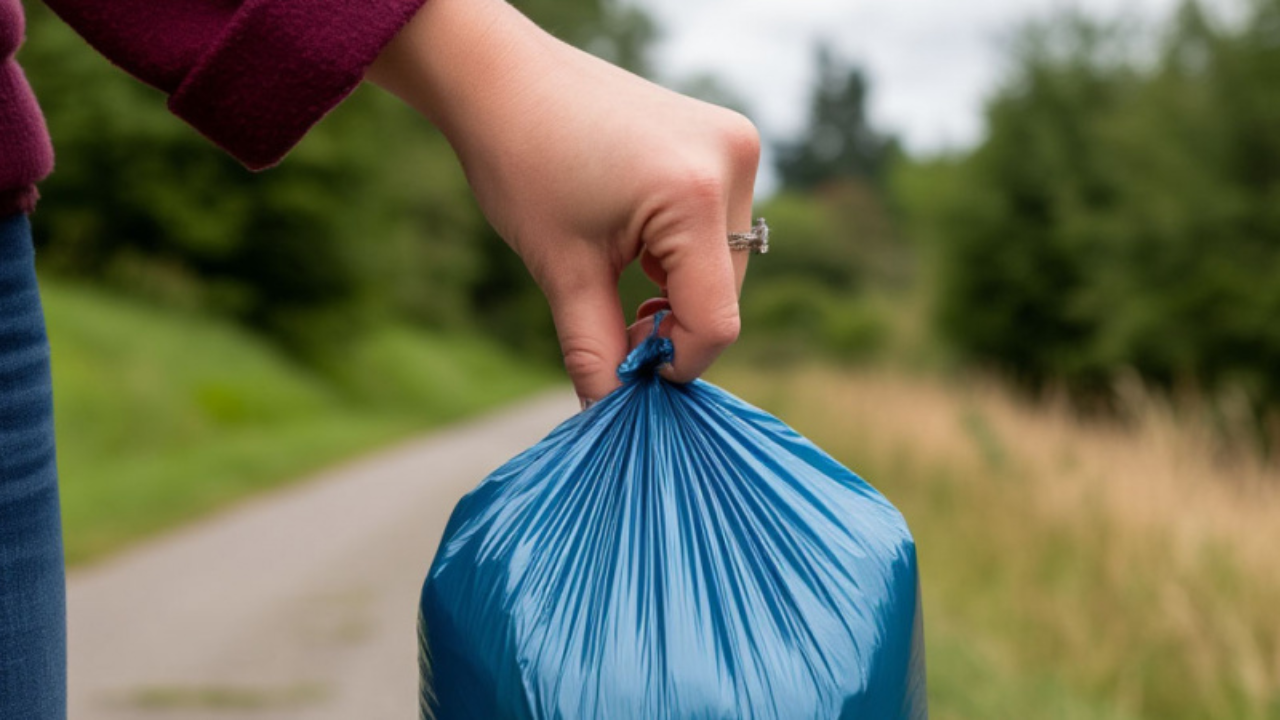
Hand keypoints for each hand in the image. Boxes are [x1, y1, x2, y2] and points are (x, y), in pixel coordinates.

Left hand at [368, 0, 759, 403]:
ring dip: (677, 288)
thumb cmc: (521, 161)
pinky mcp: (725, 138)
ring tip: (617, 273)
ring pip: (724, 263)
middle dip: (673, 323)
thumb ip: (595, 350)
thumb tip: (613, 413)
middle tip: (613, 324)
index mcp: (693, 194)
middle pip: (724, 292)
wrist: (502, 78)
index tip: (629, 374)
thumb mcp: (560, 270)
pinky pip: (717, 225)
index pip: (715, 321)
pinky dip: (681, 253)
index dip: (673, 362)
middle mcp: (733, 160)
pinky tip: (634, 243)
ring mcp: (734, 143)